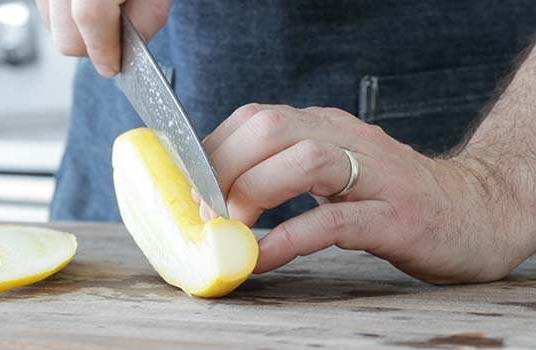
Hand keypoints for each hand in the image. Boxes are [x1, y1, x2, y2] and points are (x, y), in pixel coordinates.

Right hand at [35, 0, 170, 76]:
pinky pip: (44, 12)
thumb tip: (129, 51)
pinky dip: (63, 17)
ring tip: (103, 15)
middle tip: (115, 40)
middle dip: (91, 48)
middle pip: (65, 35)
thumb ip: (148, 17)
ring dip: (76, 33)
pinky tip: (84, 6)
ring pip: (50, 26)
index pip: (90, 18)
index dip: (104, 50)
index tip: (113, 68)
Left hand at [200, 104, 535, 283]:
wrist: (476, 210)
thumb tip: (222, 193)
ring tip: (232, 227)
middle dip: (225, 168)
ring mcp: (376, 176)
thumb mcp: (336, 171)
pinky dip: (291, 237)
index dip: (213, 150)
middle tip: (207, 210)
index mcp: (326, 126)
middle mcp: (348, 139)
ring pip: (304, 160)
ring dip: (254, 193)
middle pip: (272, 128)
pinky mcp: (396, 216)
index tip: (190, 186)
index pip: (255, 117)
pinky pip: (335, 221)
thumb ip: (288, 171)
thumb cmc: (393, 197)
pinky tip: (264, 257)